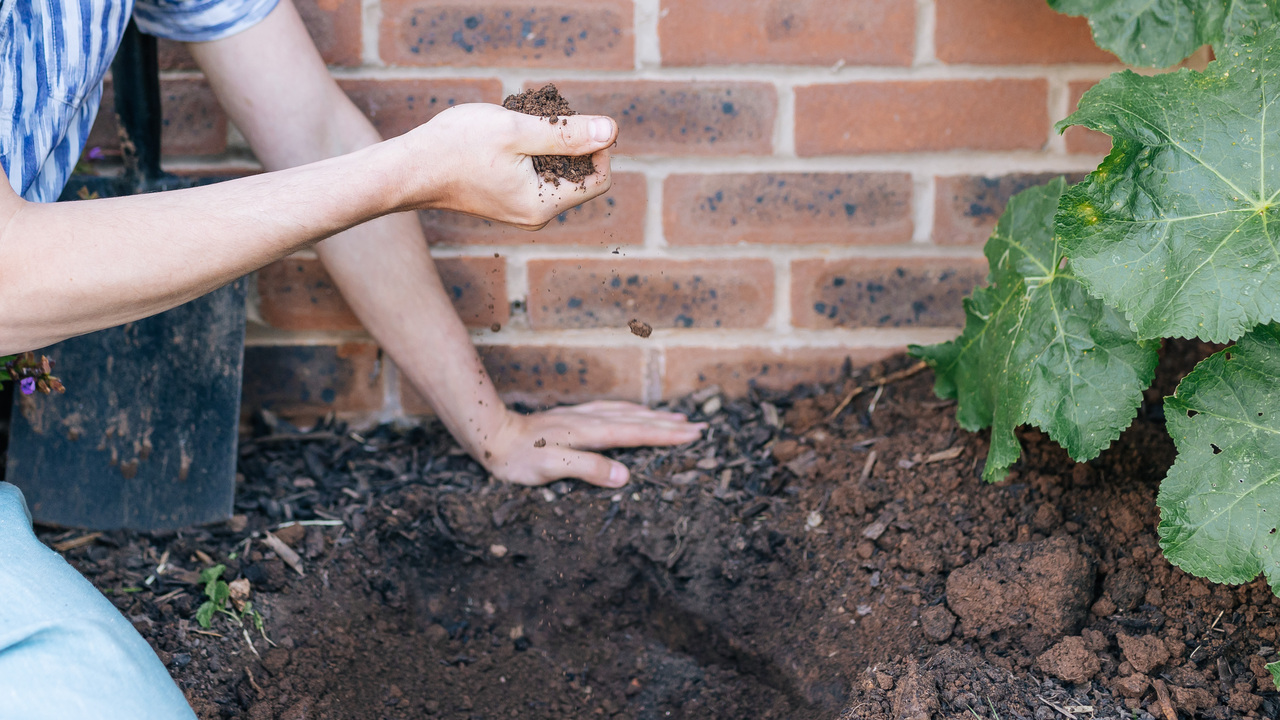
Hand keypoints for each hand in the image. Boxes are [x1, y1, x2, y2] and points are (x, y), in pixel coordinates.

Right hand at [398, 103, 617, 227]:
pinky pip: (537, 175)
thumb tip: (612, 130)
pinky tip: (511, 135)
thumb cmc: (458, 147)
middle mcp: (536, 214)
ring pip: (557, 172)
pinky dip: (533, 152)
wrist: (410, 169)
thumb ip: (566, 132)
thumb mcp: (517, 131)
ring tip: (523, 124)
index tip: (574, 119)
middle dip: (571, 142)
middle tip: (544, 116)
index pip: (599, 179)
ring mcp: (521, 210)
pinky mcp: (508, 201)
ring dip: (550, 144)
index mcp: (544, 204)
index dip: (598, 146)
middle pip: (579, 176)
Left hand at [478, 401, 706, 487]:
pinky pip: (612, 410)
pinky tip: (632, 412)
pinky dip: (631, 411)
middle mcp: (591, 420)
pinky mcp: (572, 417)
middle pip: (639, 420)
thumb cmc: (520, 458)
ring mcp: (582, 417)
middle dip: (670, 424)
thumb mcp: (553, 468)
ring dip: (654, 416)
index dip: (668, 435)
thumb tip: (626, 476)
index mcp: (592, 433)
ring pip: (627, 412)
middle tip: (699, 426)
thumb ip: (589, 469)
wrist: (492, 436)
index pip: (638, 433)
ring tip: (676, 417)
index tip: (694, 434)